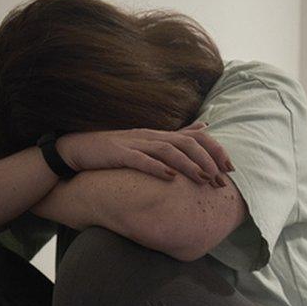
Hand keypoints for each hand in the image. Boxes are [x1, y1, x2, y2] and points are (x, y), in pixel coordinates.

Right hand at [56, 121, 234, 186]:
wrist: (76, 150)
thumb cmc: (114, 150)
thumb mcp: (149, 143)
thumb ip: (177, 136)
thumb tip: (205, 125)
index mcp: (159, 135)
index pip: (195, 137)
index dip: (215, 150)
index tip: (230, 168)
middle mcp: (150, 136)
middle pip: (186, 143)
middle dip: (207, 161)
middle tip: (221, 179)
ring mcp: (134, 143)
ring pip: (167, 151)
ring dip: (188, 165)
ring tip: (204, 179)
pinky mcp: (118, 153)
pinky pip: (140, 160)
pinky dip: (157, 168)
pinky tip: (170, 178)